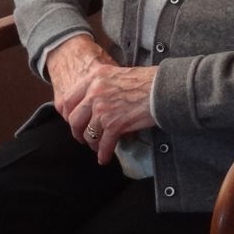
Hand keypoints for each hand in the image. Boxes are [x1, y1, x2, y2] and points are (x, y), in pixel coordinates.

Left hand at [46, 36, 157, 162]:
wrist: (164, 88)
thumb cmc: (149, 81)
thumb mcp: (118, 75)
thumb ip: (103, 86)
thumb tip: (95, 104)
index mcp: (95, 77)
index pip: (69, 100)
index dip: (69, 115)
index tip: (75, 122)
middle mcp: (95, 92)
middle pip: (75, 119)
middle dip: (78, 133)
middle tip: (84, 138)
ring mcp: (103, 109)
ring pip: (89, 134)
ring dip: (93, 144)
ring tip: (98, 148)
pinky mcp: (114, 124)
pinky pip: (104, 144)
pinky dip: (104, 153)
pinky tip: (105, 158)